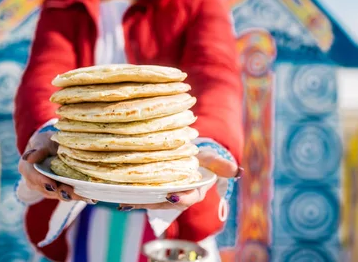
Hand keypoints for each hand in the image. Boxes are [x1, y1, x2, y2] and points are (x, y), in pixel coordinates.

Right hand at [18, 131, 93, 202]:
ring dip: (72, 196)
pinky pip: (66, 195)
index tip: (53, 185)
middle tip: (72, 193)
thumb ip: (38, 149)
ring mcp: (45, 188)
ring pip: (58, 194)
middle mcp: (34, 181)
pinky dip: (77, 195)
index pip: (33, 176)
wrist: (50, 147)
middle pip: (47, 189)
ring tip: (85, 196)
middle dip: (61, 191)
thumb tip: (28, 157)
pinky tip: (89, 197)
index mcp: (26, 168)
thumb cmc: (45, 142)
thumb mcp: (41, 141)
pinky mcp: (57, 191)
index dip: (43, 181)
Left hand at [117, 150, 242, 210]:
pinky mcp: (154, 189)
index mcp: (195, 189)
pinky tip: (119, 197)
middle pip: (166, 202)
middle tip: (142, 200)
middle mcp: (179, 194)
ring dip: (140, 202)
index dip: (182, 198)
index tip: (173, 195)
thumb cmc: (202, 156)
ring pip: (153, 200)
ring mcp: (166, 193)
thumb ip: (221, 164)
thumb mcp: (212, 157)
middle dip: (154, 202)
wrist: (189, 153)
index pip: (190, 197)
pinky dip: (133, 197)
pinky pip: (143, 195)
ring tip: (127, 200)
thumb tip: (238, 171)